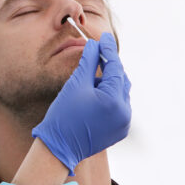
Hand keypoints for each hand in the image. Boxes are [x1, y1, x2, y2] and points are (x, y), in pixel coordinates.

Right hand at [31, 33, 130, 174]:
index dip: (108, 50)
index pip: (115, 68)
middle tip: (97, 53)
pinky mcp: (120, 130)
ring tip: (90, 79)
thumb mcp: (75, 85)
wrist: (59, 147)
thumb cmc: (63, 115)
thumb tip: (94, 45)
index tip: (103, 37)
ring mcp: (124, 123)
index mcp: (114, 100)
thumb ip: (88, 63)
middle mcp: (124, 112)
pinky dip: (109, 97)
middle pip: (120, 80)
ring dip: (108, 82)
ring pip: (120, 93)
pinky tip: (93, 95)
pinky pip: (118, 106)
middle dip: (109, 66)